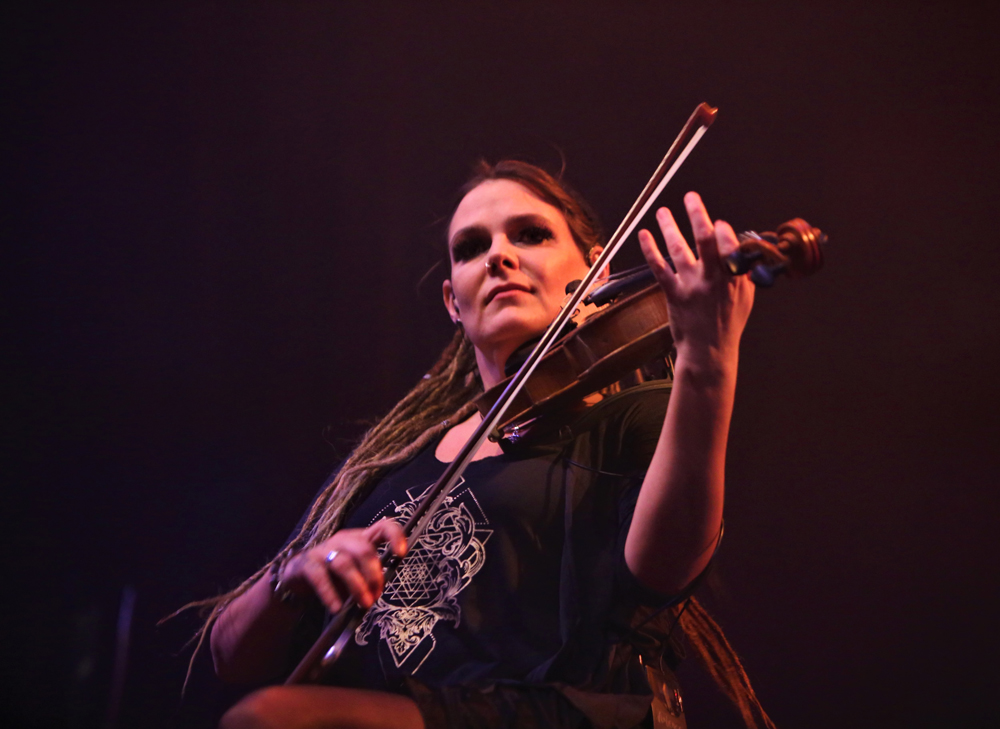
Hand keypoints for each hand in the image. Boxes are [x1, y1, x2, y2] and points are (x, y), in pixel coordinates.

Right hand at [278, 519, 406, 611]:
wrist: (297, 576)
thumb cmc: (333, 573)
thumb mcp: (355, 571)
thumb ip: (369, 576)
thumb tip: (379, 590)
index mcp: (360, 538)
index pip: (382, 527)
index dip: (394, 536)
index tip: (401, 554)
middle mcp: (343, 540)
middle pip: (363, 549)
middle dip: (374, 574)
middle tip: (377, 595)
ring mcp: (324, 550)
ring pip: (344, 563)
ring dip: (357, 586)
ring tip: (364, 604)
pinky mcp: (308, 564)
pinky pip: (320, 577)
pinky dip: (330, 594)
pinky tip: (337, 608)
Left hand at [637, 192, 754, 369]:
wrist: (709, 351)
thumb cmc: (727, 324)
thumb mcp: (745, 297)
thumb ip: (742, 271)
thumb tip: (741, 248)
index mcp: (734, 277)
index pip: (728, 244)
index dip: (722, 230)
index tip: (718, 224)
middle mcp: (713, 278)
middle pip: (704, 239)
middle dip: (697, 213)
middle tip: (690, 196)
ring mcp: (692, 286)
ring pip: (679, 249)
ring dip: (669, 226)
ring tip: (662, 212)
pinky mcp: (674, 294)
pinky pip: (659, 268)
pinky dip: (650, 249)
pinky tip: (644, 235)